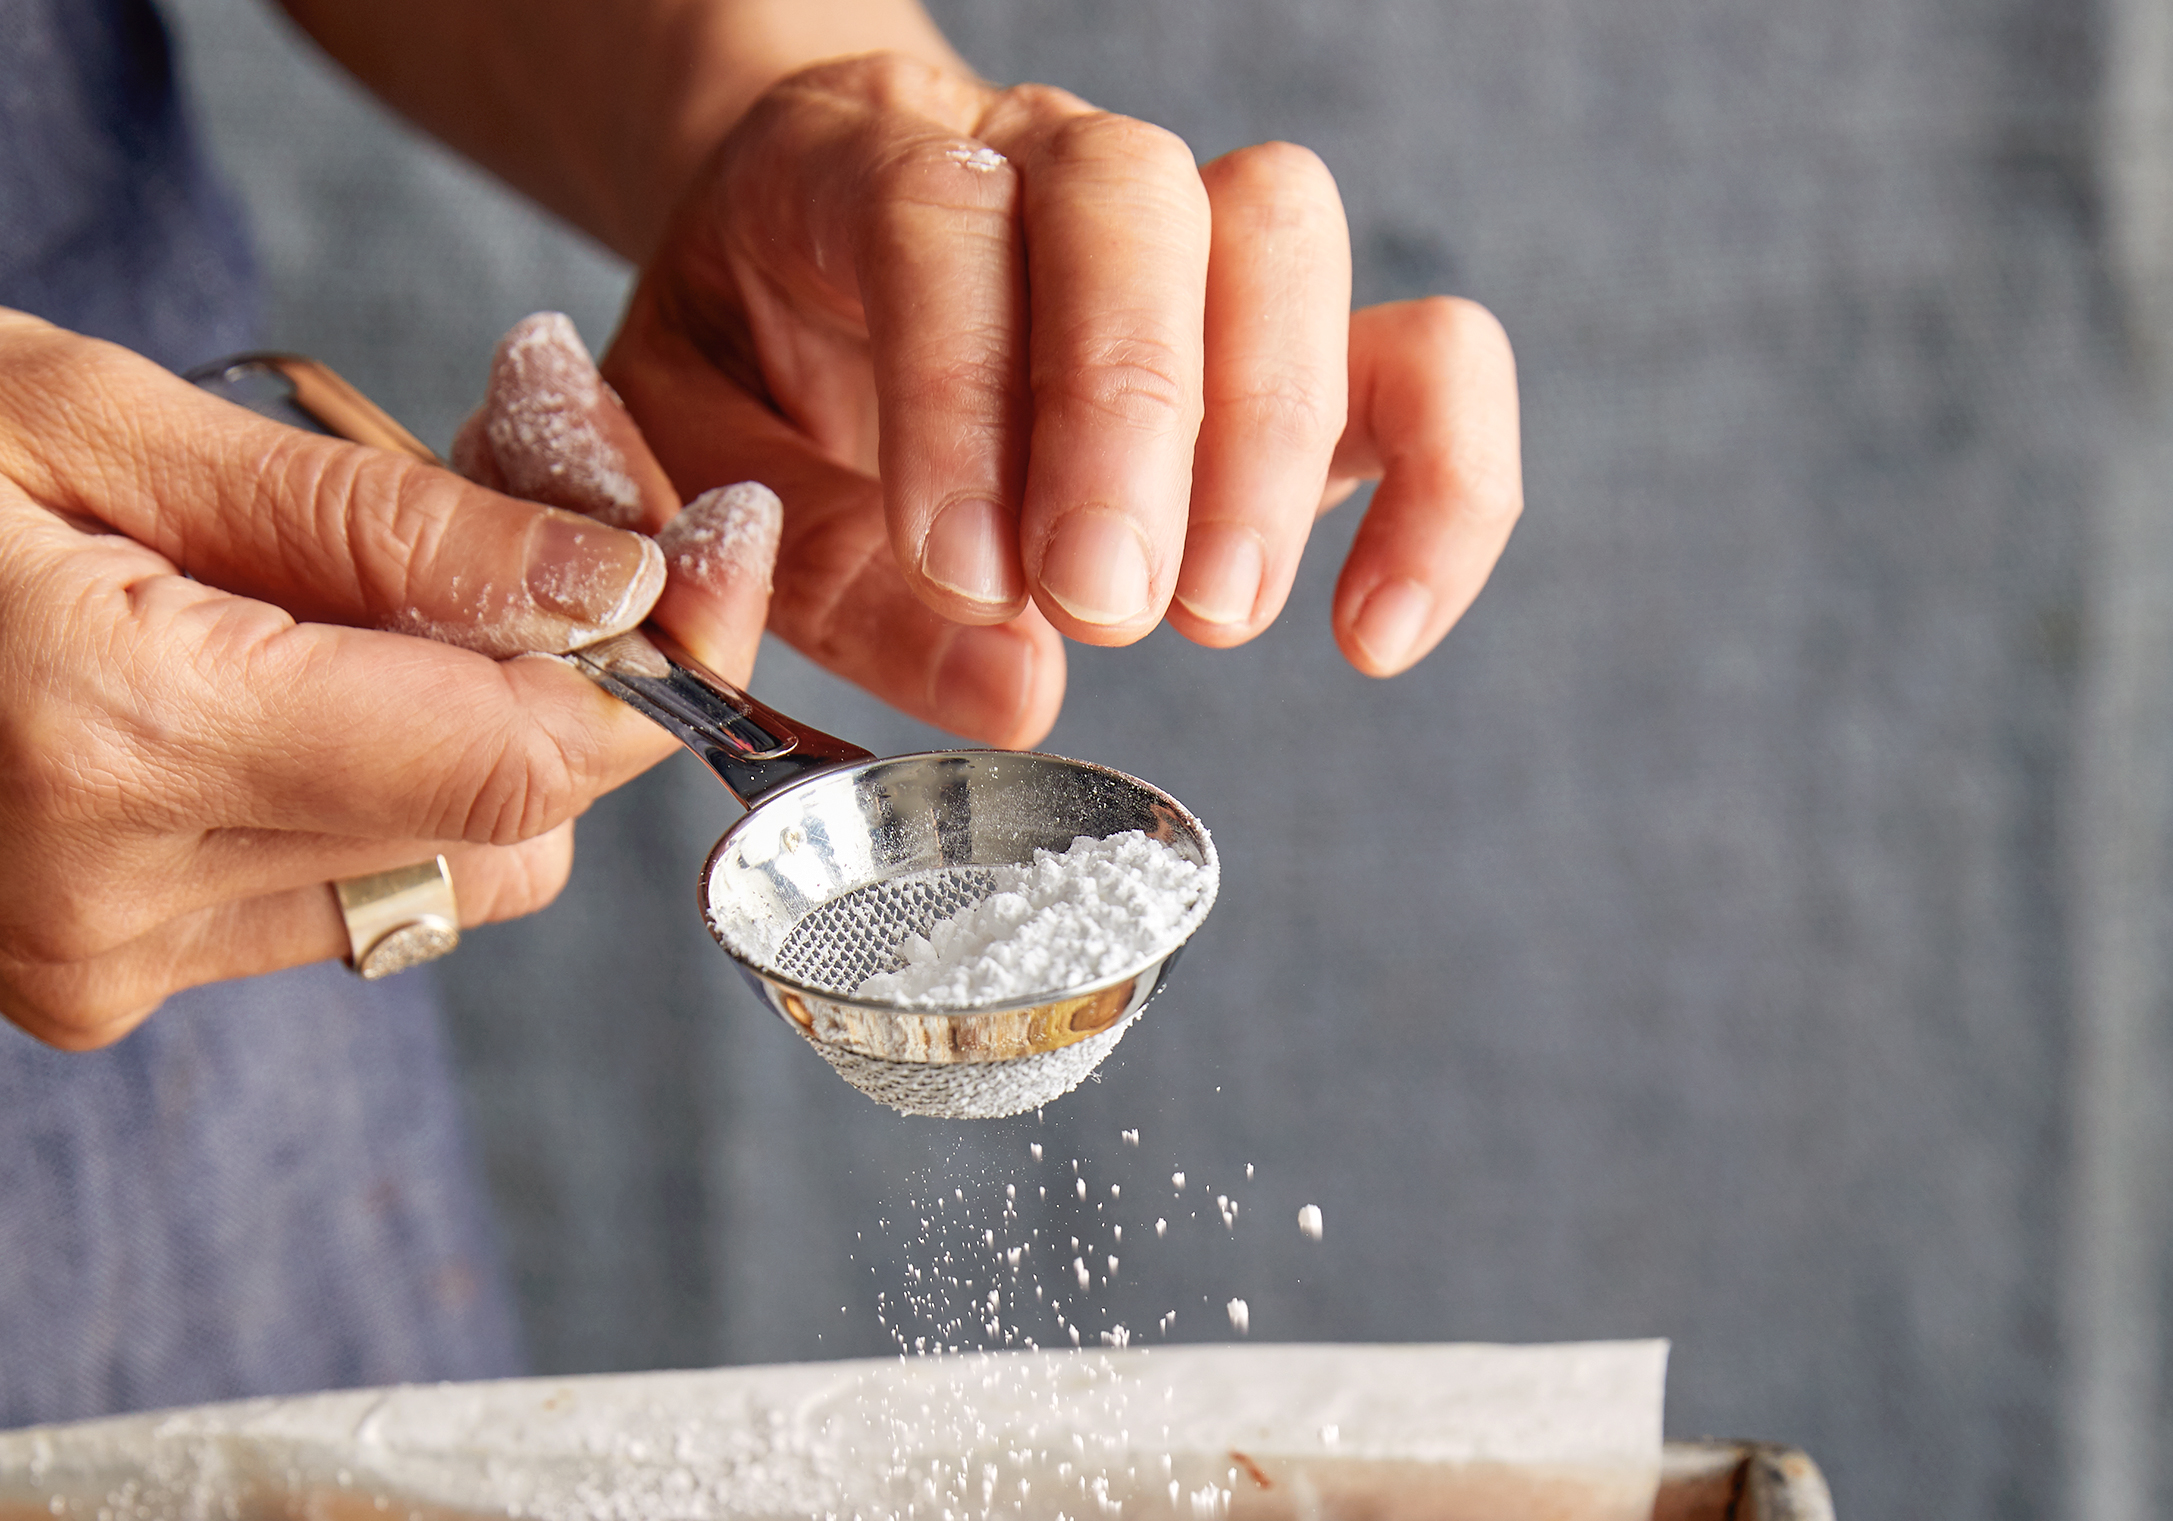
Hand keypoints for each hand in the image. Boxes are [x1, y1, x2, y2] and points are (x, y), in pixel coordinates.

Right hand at [0, 313, 771, 1048]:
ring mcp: (103, 967)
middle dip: (547, 684)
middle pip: (507, 836)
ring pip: (440, 886)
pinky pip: (333, 907)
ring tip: (319, 600)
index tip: (696, 554)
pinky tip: (252, 688)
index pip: (519, 758)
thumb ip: (370, 523)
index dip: (645, 660)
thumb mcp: (91, 420)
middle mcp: (121, 900)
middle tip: (499, 526)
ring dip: (447, 746)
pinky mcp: (93, 989)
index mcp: (120, 736)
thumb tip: (610, 587)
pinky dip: (351, 799)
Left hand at [601, 53, 1522, 745]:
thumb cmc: (761, 377)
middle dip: (1129, 414)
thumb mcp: (712, 467)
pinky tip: (1373, 636)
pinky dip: (1442, 489)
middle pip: (1135, 202)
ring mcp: (1191, 235)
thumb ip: (816, 576)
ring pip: (1284, 240)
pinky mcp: (1302, 340)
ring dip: (1268, 439)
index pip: (940, 216)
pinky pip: (1429, 361)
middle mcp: (1047, 160)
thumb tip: (1014, 691)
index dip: (961, 392)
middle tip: (1101, 603)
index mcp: (864, 159)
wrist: (810, 274)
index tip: (967, 572)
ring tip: (1214, 618)